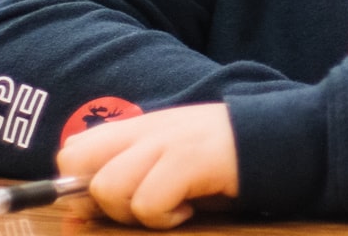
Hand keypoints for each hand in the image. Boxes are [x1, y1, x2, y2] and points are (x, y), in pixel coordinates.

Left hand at [57, 103, 238, 229]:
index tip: (106, 205)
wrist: (276, 140)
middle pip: (76, 164)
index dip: (76, 184)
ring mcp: (165, 142)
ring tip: (170, 206)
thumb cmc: (220, 162)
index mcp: (137, 128)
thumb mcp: (167, 162)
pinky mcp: (188, 160)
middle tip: (138, 206)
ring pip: (108, 187)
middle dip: (99, 199)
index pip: (71, 149)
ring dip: (136, 212)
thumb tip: (77, 218)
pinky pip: (148, 202)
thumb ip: (125, 178)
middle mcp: (145, 130)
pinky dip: (165, 217)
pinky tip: (188, 209)